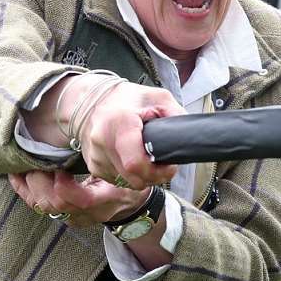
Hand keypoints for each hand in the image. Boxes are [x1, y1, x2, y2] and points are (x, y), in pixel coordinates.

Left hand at [8, 168, 143, 227]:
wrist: (130, 204)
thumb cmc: (126, 178)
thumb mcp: (126, 166)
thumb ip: (110, 155)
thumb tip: (99, 129)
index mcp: (108, 198)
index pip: (82, 200)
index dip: (65, 187)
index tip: (60, 169)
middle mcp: (89, 212)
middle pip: (55, 204)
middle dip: (40, 181)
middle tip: (34, 161)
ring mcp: (75, 217)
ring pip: (44, 207)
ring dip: (29, 185)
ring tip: (22, 165)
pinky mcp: (65, 217)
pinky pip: (39, 207)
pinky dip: (25, 191)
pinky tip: (16, 176)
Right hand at [52, 76, 179, 191]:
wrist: (94, 100)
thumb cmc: (128, 99)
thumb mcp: (158, 98)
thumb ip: (175, 116)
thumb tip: (187, 137)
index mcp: (120, 123)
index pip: (135, 164)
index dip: (157, 172)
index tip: (168, 166)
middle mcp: (103, 141)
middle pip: (134, 178)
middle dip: (154, 176)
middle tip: (162, 164)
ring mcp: (96, 156)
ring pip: (127, 183)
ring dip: (141, 176)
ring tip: (145, 157)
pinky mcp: (93, 166)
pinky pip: (117, 180)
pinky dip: (128, 175)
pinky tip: (131, 158)